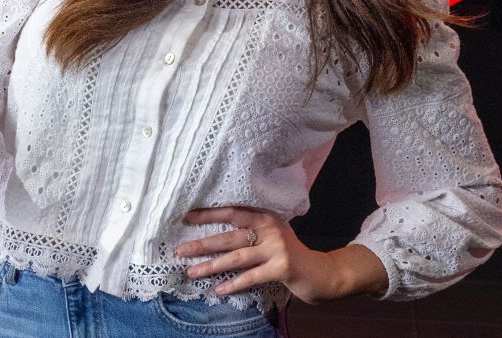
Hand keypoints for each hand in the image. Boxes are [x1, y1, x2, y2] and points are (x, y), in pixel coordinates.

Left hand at [175, 206, 344, 304]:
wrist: (321, 273)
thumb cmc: (290, 254)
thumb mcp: (273, 235)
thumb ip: (252, 230)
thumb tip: (215, 234)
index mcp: (265, 217)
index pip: (232, 212)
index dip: (209, 214)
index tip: (187, 217)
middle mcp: (270, 229)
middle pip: (229, 236)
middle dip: (203, 244)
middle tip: (180, 250)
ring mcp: (276, 248)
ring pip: (236, 257)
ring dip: (211, 265)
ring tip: (191, 272)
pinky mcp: (281, 267)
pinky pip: (251, 277)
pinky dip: (233, 284)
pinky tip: (218, 289)